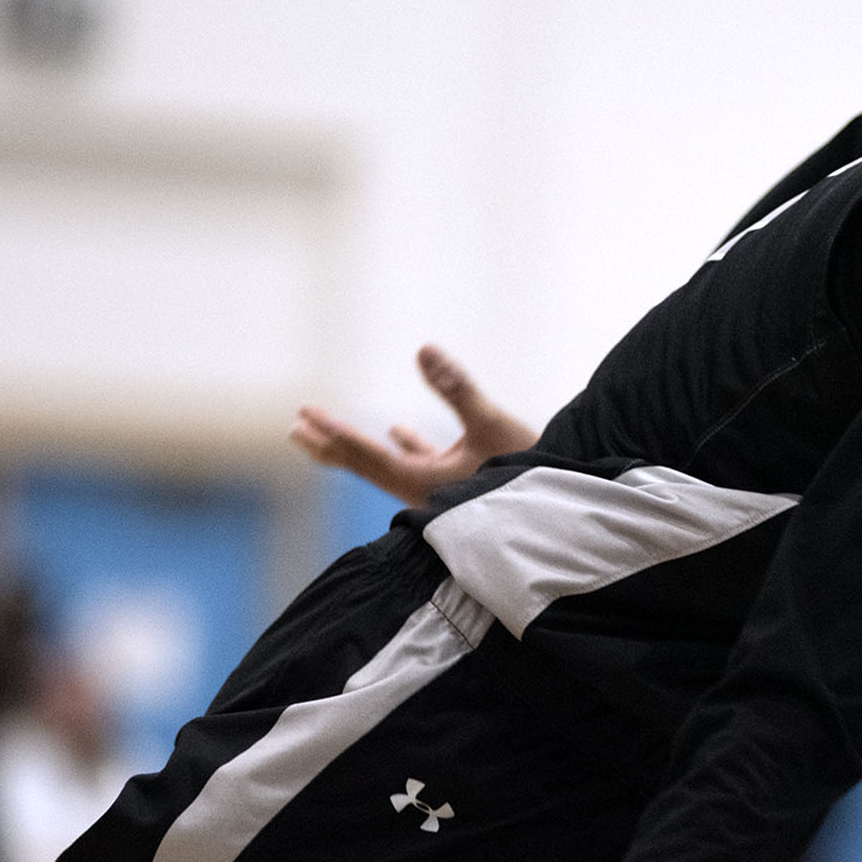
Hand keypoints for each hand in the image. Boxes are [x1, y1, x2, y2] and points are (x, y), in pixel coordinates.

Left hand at [290, 344, 538, 508]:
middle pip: (366, 466)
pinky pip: (420, 466)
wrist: (563, 513)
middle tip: (298, 428)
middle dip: (331, 446)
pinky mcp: (460, 488)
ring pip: (387, 467)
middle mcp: (424, 492)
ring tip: (328, 435)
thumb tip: (422, 348)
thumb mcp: (493, 425)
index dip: (335, 434)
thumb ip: (457, 388)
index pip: (367, 455)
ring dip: (358, 448)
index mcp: (423, 483)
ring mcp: (440, 492)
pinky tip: (398, 430)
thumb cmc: (530, 472)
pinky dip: (404, 447)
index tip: (306, 416)